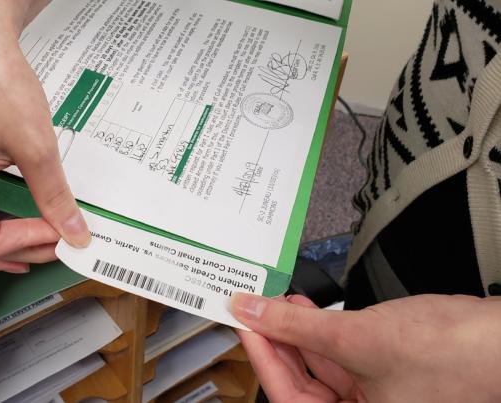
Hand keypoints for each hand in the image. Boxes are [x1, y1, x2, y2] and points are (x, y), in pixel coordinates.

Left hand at [230, 293, 500, 402]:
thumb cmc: (453, 356)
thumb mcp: (357, 337)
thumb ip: (297, 325)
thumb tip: (253, 311)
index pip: (287, 396)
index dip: (261, 357)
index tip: (244, 324)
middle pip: (300, 382)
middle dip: (277, 342)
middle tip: (255, 311)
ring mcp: (376, 395)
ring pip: (319, 367)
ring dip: (296, 333)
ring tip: (277, 304)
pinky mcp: (386, 373)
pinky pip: (341, 355)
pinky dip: (321, 332)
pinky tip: (306, 309)